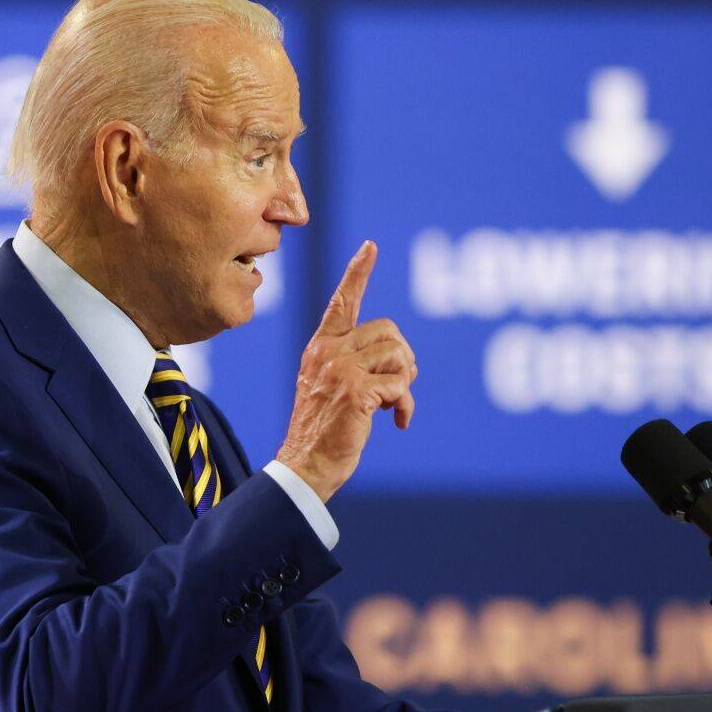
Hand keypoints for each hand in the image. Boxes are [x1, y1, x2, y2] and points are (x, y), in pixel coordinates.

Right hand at [274, 241, 418, 501]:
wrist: (305, 465)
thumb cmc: (323, 432)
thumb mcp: (331, 388)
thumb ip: (355, 365)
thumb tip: (403, 360)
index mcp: (320, 348)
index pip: (342, 303)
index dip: (358, 273)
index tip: (370, 247)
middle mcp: (328, 352)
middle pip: (388, 331)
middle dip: (403, 358)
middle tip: (399, 386)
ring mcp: (341, 370)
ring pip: (398, 356)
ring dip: (405, 384)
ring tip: (393, 406)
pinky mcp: (357, 392)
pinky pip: (401, 386)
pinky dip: (406, 406)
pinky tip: (398, 422)